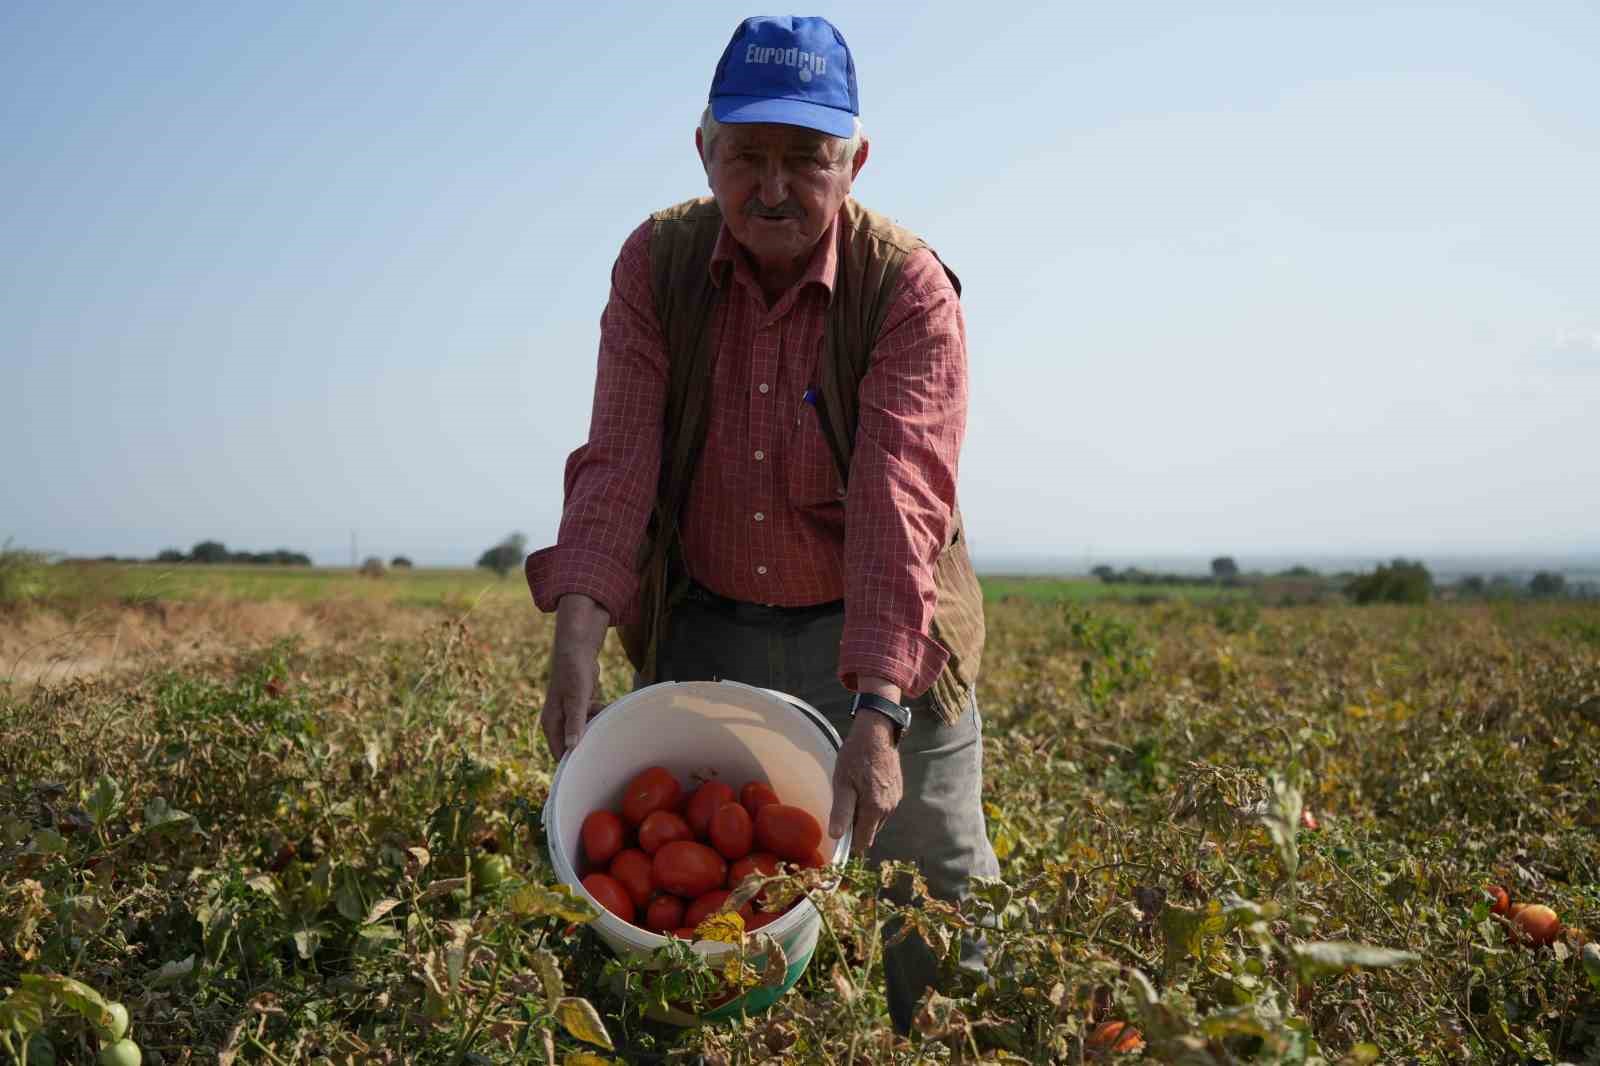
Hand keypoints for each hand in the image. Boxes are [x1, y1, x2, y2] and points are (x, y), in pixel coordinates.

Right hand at [540, 594, 609, 759]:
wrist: (578, 651)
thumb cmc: (573, 673)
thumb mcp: (577, 700)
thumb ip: (575, 723)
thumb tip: (572, 746)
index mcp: (551, 723)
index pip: (559, 752)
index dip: (572, 762)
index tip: (589, 771)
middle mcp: (558, 721)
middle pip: (573, 743)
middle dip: (588, 744)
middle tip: (605, 748)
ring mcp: (569, 714)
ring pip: (585, 730)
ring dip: (596, 727)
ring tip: (605, 718)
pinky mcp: (580, 707)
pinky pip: (591, 719)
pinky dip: (599, 715)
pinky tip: (607, 708)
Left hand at [828, 711, 902, 854]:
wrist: (877, 733)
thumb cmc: (856, 756)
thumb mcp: (842, 783)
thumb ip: (841, 812)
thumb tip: (836, 837)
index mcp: (875, 809)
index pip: (864, 841)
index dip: (850, 842)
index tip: (839, 833)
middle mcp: (889, 808)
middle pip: (870, 830)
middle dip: (857, 825)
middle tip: (843, 805)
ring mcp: (895, 799)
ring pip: (877, 819)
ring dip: (865, 813)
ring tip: (853, 793)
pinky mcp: (898, 790)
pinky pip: (883, 806)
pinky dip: (873, 803)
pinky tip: (864, 787)